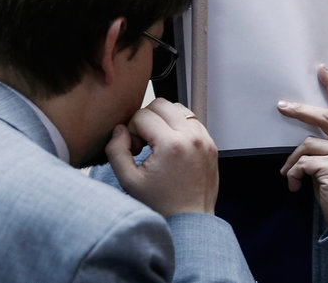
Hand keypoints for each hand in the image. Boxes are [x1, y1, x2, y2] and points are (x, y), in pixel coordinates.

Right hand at [105, 98, 218, 216]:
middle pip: (162, 104)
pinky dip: (179, 126)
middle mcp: (192, 137)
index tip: (135, 149)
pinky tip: (172, 147)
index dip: (131, 129)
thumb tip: (120, 130)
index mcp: (172, 145)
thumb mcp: (128, 181)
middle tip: (144, 143)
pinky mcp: (211, 144)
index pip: (143, 115)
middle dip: (147, 119)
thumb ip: (116, 150)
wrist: (191, 222)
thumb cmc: (161, 205)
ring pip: (178, 108)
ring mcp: (205, 140)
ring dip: (164, 120)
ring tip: (159, 144)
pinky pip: (192, 121)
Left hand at [278, 64, 327, 229]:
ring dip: (293, 161)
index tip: (322, 70)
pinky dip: (293, 175)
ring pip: (307, 144)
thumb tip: (305, 131)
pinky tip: (295, 187)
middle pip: (325, 117)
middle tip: (282, 106)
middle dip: (300, 110)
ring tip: (290, 175)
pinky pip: (303, 163)